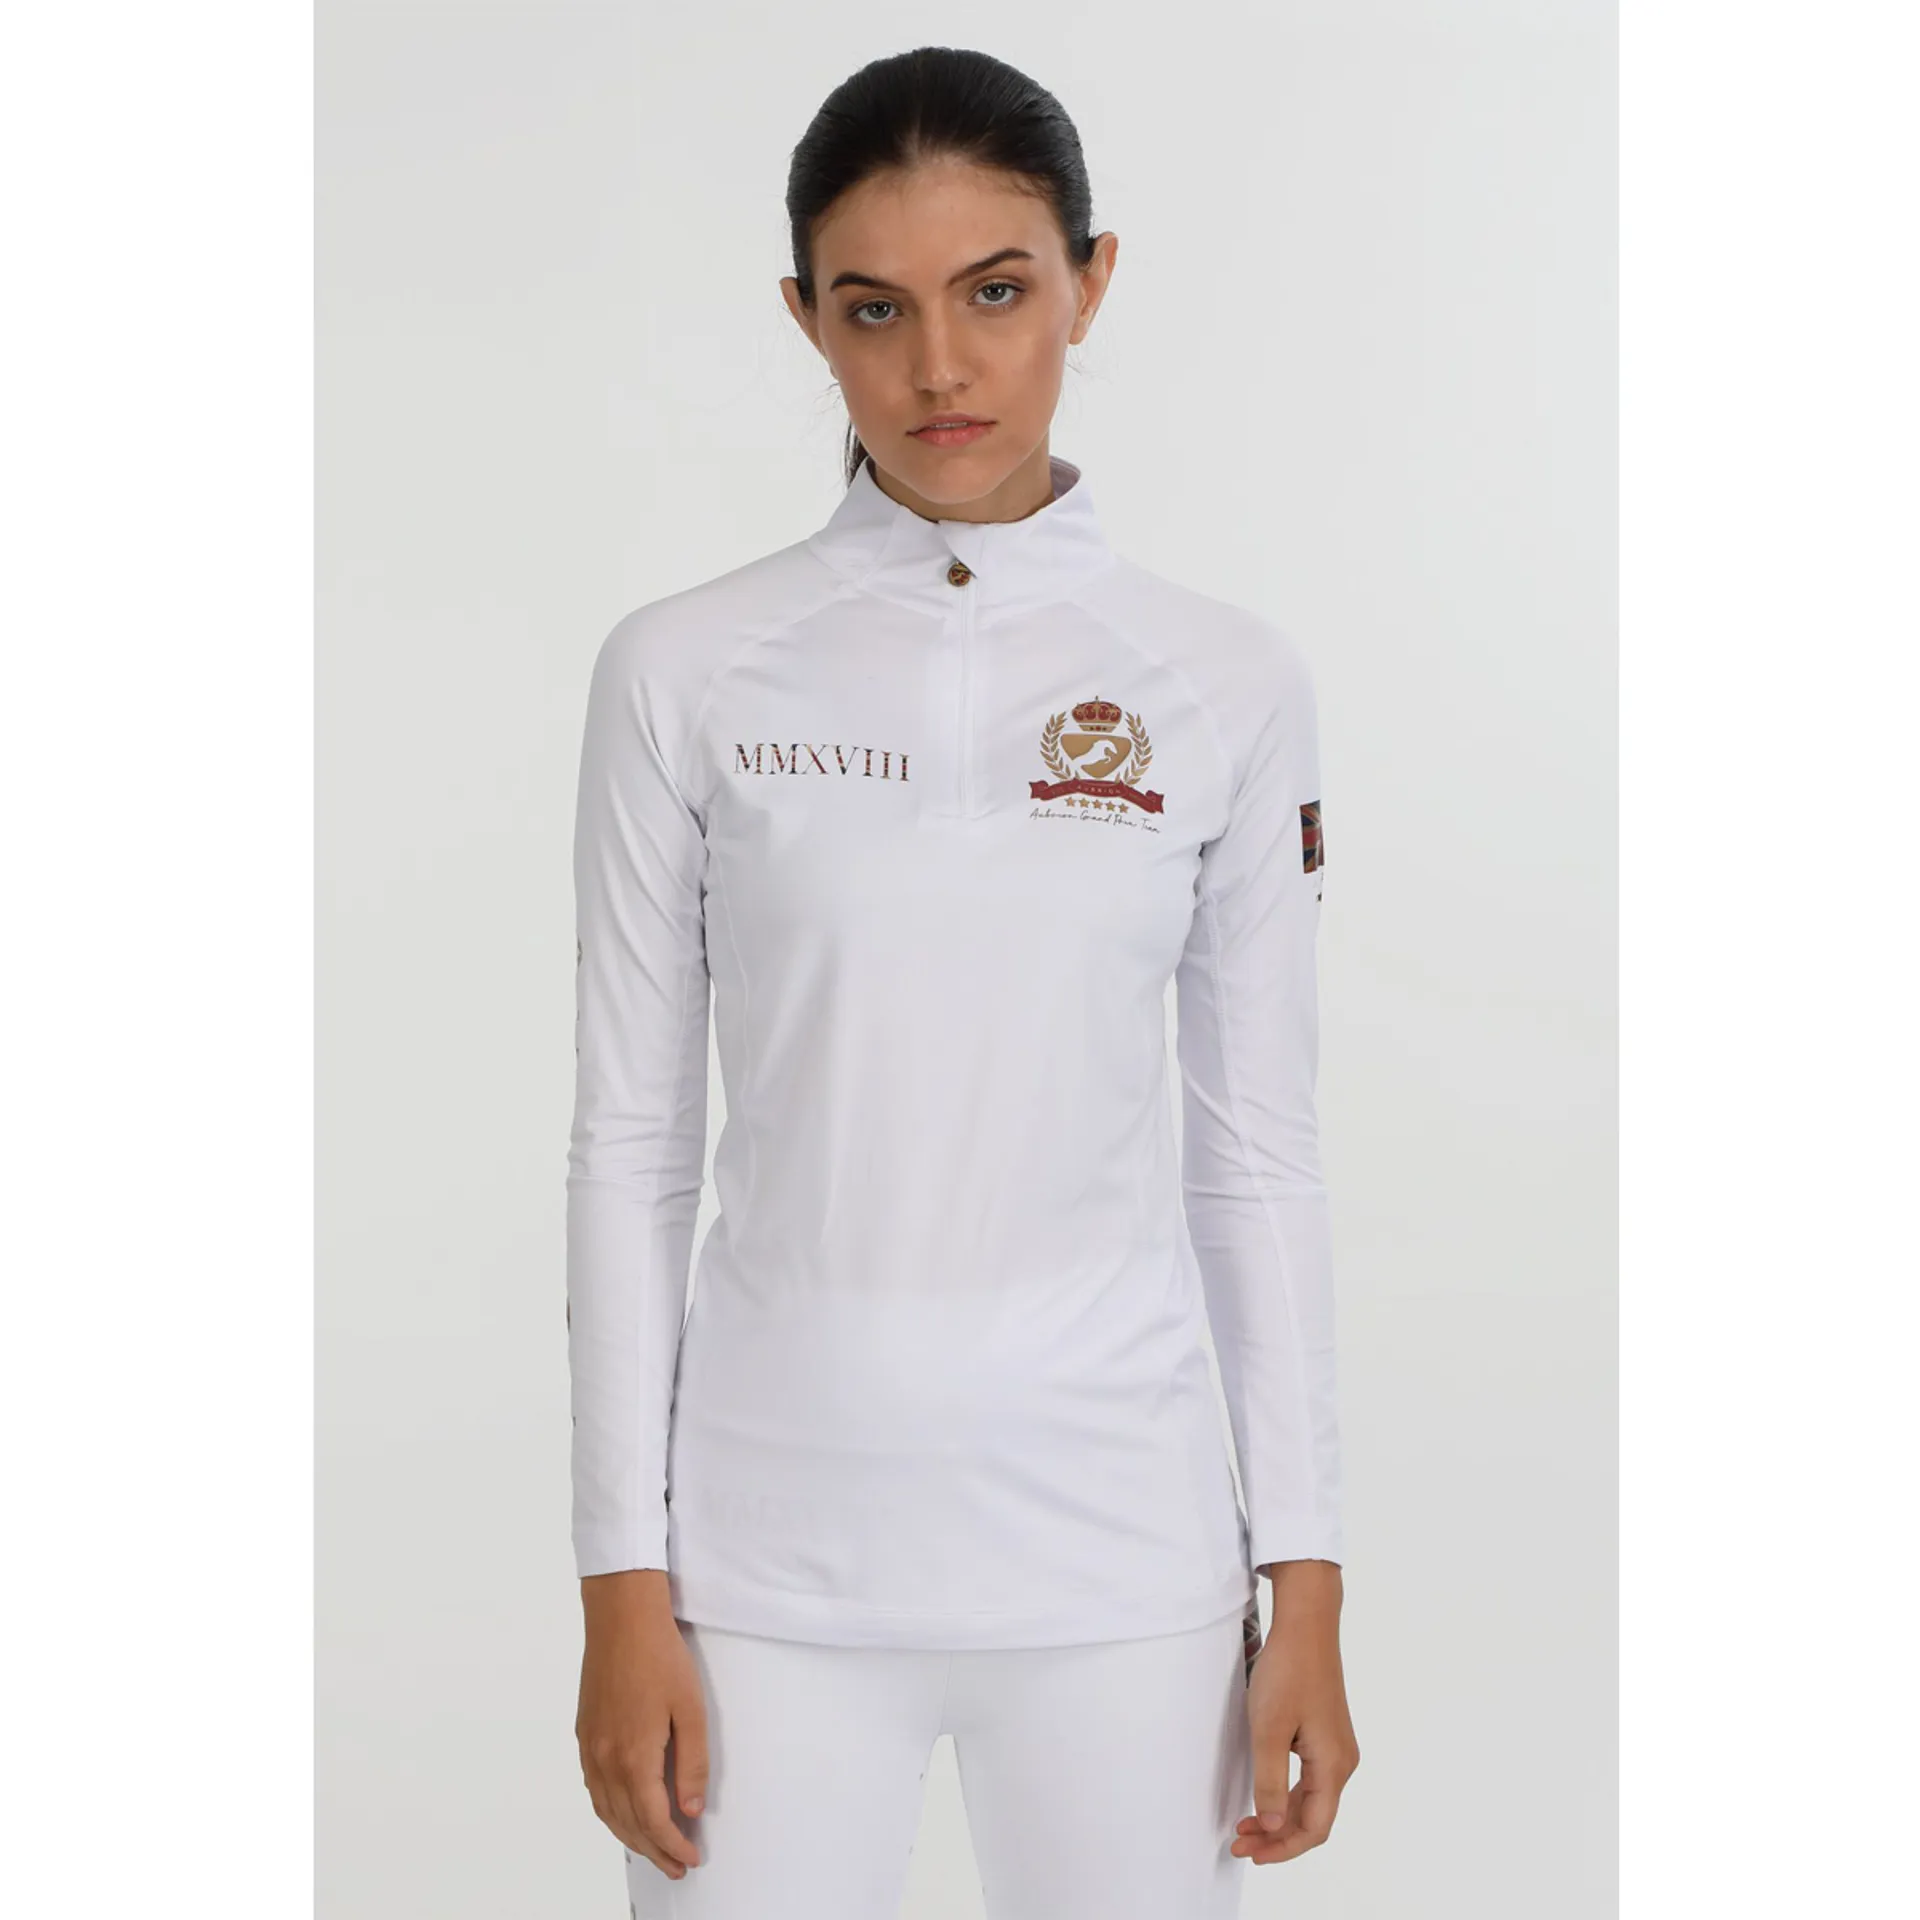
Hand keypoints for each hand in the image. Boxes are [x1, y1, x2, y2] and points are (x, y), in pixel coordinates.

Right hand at [575, 1570, 708, 1880]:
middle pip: (628, 1823)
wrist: (621, 1618)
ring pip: (607, 1811)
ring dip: (630, 1835)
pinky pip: (594, 1789)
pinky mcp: (585, 1734)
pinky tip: (624, 1811)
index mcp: (634, 1758)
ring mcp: (591, 1748)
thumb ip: (691, 1763)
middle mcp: (606, 1760)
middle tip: (675, 1865)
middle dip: (653, 1850)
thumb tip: (690, 1808)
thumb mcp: (692, 1709)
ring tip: (653, 1848)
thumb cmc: (660, 1657)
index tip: (690, 1857)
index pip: (654, 1821)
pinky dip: (610, 1811)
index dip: (673, 1845)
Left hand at [1233, 1561, 1359, 1863]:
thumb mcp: (1269, 1729)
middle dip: (1277, 1836)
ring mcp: (1335, 1747)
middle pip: (1314, 1817)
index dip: (1283, 1848)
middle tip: (1240, 1842)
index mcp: (1333, 1765)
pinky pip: (1309, 1779)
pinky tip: (1264, 1794)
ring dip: (1280, 1816)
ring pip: (1311, 1799)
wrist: (1306, 1624)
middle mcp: (1341, 1761)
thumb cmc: (1288, 1671)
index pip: (1314, 1828)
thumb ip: (1270, 1781)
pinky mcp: (1325, 1733)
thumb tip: (1274, 1826)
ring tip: (1246, 1825)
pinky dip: (1286, 1795)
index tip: (1250, 1853)